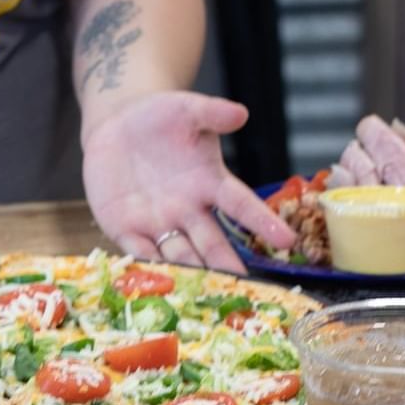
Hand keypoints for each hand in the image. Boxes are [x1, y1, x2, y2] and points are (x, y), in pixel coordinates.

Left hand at [81, 91, 296, 271]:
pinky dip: (147, 267)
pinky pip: (139, 252)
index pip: (242, 206)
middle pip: (212, 243)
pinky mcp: (126, 229)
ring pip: (179, 254)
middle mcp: (189, 211)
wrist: (118, 125)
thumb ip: (212, 113)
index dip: (263, 223)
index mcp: (210, 183)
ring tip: (204, 294)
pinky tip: (157, 285)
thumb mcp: (188, 110)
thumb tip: (240, 114)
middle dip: (226, 265)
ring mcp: (158, 223)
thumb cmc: (161, 117)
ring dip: (191, 273)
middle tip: (244, 288)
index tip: (287, 241)